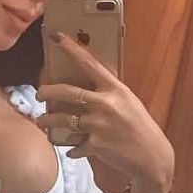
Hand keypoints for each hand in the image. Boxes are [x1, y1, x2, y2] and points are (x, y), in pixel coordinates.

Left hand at [34, 31, 173, 192]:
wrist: (152, 156)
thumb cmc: (140, 127)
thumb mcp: (128, 102)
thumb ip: (107, 93)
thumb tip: (84, 86)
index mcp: (115, 89)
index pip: (89, 63)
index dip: (71, 48)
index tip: (56, 36)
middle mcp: (105, 104)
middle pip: (67, 92)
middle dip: (47, 91)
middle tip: (40, 94)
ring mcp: (99, 125)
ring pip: (62, 119)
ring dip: (47, 120)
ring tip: (41, 121)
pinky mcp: (95, 145)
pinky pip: (73, 146)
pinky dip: (70, 149)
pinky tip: (71, 150)